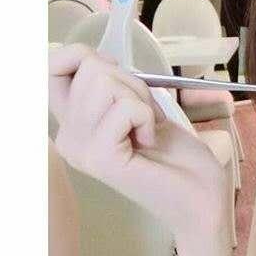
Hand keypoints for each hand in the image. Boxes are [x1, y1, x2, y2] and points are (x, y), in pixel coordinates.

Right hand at [50, 44, 227, 238]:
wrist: (201, 199)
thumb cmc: (178, 156)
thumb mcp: (142, 107)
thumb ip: (112, 87)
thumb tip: (91, 57)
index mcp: (73, 125)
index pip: (54, 66)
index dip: (86, 57)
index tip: (120, 83)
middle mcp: (68, 137)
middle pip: (90, 68)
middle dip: (131, 83)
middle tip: (146, 118)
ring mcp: (81, 148)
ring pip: (105, 83)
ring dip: (141, 100)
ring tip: (149, 131)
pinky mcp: (100, 156)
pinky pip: (125, 108)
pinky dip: (148, 118)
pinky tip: (150, 143)